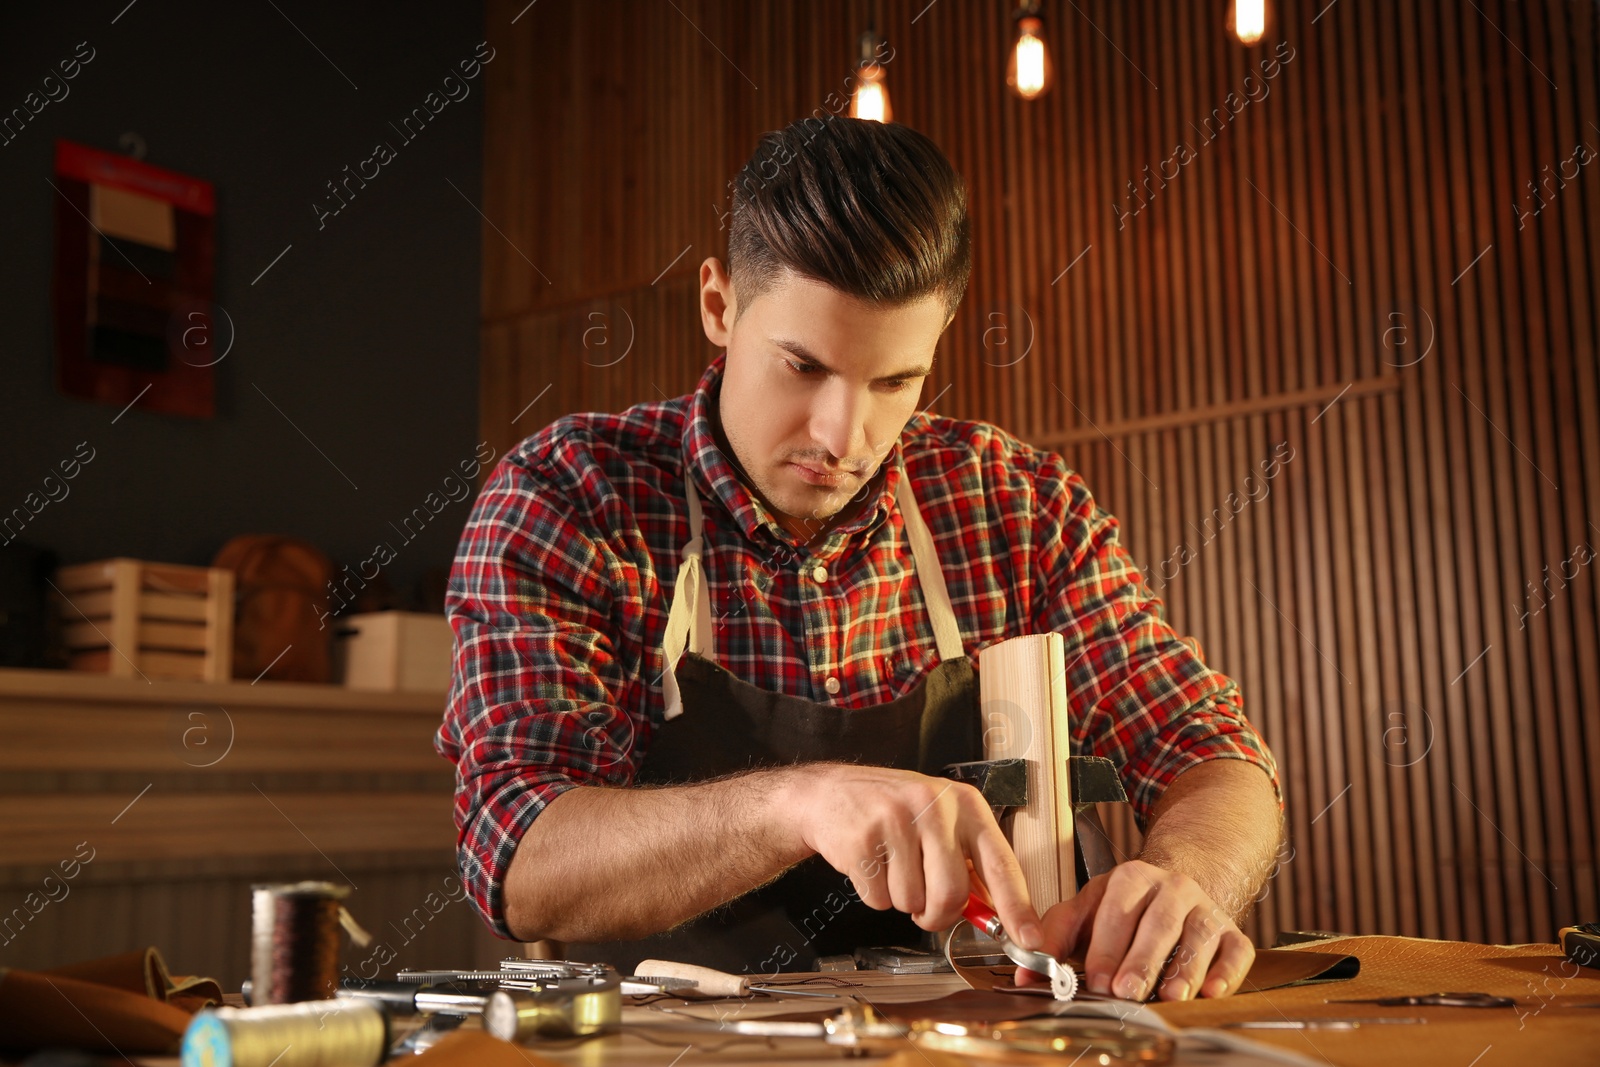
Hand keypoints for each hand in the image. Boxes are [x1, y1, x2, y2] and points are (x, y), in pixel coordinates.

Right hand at [785, 763, 1042, 946]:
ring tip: (891, 868)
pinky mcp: (863, 839)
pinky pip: (879, 900)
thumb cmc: (892, 813)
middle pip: (952, 894)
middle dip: (936, 914)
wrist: (829, 794)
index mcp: (964, 804)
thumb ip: (969, 864)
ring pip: (912, 902)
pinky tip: (870, 864)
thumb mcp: (940, 823)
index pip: (1001, 863)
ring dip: (901, 901)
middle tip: (924, 907)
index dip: (1017, 908)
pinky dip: (875, 896)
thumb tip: (997, 916)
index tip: (1031, 940)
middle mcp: (934, 806)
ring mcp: (896, 820)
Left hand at [1018, 859, 1253, 1000]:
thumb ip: (1055, 939)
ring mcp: (1206, 909)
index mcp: (1131, 878)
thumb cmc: (1124, 909)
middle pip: (1158, 924)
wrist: (1177, 891)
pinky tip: (1211, 992)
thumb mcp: (1086, 912)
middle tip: (1126, 991)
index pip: (1118, 911)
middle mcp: (1173, 888)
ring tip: (1169, 995)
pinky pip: (1236, 951)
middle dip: (1141, 960)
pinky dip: (1225, 972)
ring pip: (1198, 937)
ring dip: (1183, 969)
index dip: (1106, 947)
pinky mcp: (1233, 932)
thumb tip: (1026, 975)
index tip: (1095, 979)